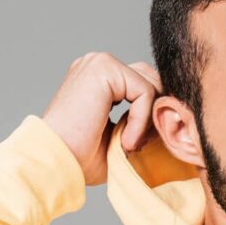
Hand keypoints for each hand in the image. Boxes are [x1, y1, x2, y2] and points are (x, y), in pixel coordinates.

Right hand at [42, 52, 162, 186]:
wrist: (54, 162)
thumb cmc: (80, 158)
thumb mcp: (120, 139)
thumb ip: (141, 124)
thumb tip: (170, 119)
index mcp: (99, 79)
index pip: (144, 84)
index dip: (151, 115)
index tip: (139, 145)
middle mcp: (98, 65)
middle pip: (151, 79)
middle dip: (155, 113)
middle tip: (141, 145)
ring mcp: (99, 63)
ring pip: (151, 85)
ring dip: (148, 120)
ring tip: (130, 144)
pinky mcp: (103, 69)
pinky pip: (144, 92)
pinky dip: (142, 121)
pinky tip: (126, 141)